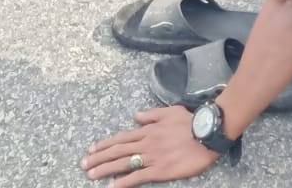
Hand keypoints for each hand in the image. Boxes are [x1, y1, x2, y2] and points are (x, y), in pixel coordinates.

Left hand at [82, 106, 218, 185]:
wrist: (207, 132)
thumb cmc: (191, 121)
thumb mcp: (169, 111)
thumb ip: (151, 114)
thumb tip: (136, 116)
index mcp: (148, 130)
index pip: (121, 137)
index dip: (105, 144)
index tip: (92, 148)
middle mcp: (146, 143)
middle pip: (118, 150)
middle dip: (99, 157)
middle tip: (83, 163)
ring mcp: (152, 157)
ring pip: (123, 163)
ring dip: (105, 168)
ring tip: (91, 174)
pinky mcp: (160, 170)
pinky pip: (138, 177)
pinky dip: (124, 182)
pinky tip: (112, 187)